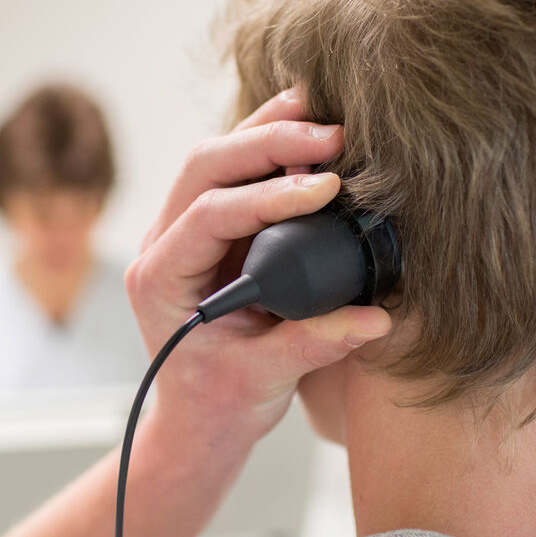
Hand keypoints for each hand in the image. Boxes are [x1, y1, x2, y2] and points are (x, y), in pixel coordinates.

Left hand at [125, 88, 392, 446]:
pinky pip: (236, 172)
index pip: (209, 215)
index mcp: (161, 279)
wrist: (200, 420)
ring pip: (217, 157)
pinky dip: (271, 146)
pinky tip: (310, 130)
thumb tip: (374, 318)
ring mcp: (183, 230)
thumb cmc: (219, 403)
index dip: (268, 196)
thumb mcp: (264, 379)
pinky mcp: (212, 228)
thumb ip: (314, 344)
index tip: (324, 189)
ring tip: (325, 116)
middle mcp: (162, 243)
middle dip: (268, 142)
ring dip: (269, 131)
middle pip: (206, 166)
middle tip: (333, 137)